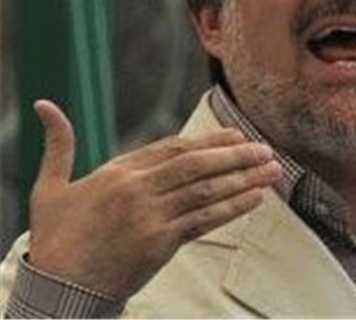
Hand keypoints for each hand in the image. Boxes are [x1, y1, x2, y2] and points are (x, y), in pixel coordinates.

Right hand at [27, 99, 281, 298]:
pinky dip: (232, 207)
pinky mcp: (160, 244)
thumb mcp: (50, 187)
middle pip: (196, 165)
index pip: (173, 147)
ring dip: (243, 179)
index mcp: (118, 172)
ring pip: (206, 190)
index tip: (237, 135)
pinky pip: (204, 220)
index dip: (209, 140)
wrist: (57, 288)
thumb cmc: (55, 238)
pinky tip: (254, 198)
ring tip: (272, 171)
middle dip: (235, 155)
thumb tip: (45, 104)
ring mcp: (150, 217)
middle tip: (265, 149)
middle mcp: (137, 190)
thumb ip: (58, 145)